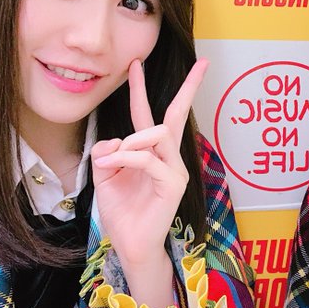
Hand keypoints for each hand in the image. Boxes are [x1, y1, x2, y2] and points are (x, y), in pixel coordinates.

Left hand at [91, 58, 208, 268]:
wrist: (130, 244)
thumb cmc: (121, 211)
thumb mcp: (105, 176)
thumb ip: (107, 153)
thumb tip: (117, 140)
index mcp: (151, 153)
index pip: (148, 115)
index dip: (139, 88)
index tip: (137, 62)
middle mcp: (168, 157)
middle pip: (176, 115)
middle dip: (189, 88)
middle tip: (204, 64)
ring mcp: (175, 170)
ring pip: (158, 133)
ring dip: (131, 141)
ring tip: (111, 162)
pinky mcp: (174, 184)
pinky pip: (149, 159)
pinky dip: (127, 159)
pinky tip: (112, 167)